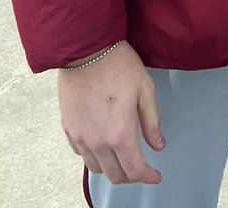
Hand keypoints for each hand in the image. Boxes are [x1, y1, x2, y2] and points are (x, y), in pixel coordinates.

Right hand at [58, 41, 165, 184]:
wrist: (85, 49)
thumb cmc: (118, 65)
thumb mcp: (145, 90)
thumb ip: (152, 122)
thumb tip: (158, 145)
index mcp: (120, 134)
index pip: (135, 170)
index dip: (148, 177)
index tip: (155, 176)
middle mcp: (98, 142)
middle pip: (115, 175)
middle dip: (132, 177)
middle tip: (142, 169)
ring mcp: (81, 137)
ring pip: (97, 168)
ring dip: (112, 169)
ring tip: (123, 158)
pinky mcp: (68, 128)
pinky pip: (82, 154)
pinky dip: (94, 157)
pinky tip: (103, 146)